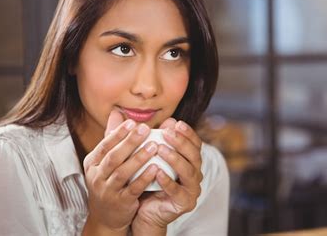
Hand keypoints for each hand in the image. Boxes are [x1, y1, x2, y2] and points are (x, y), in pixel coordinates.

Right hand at [82, 110, 159, 234]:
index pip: (105, 145)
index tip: (132, 123)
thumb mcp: (105, 161)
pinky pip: (133, 188)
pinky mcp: (120, 202)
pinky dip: (144, 178)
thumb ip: (112, 138)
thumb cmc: (108, 181)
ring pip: (123, 172)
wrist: (106, 215)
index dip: (118, 133)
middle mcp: (96, 176)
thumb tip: (116, 113)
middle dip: (129, 142)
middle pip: (113, 157)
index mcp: (92, 162)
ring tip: (154, 146)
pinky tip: (156, 168)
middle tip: (145, 128)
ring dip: (139, 158)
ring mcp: (107, 190)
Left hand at [132, 118, 202, 233]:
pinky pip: (178, 191)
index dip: (187, 132)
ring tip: (160, 149)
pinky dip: (168, 181)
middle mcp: (194, 173)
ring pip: (189, 172)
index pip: (194, 143)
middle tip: (167, 133)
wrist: (141, 209)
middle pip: (194, 155)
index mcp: (189, 160)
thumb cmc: (144, 178)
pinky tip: (157, 172)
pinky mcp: (184, 203)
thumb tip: (132, 117)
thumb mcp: (142, 155)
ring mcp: (191, 189)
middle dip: (181, 142)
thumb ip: (140, 138)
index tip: (175, 122)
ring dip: (175, 159)